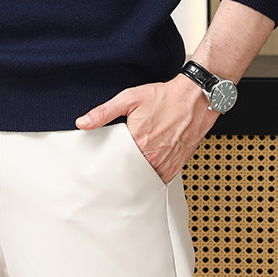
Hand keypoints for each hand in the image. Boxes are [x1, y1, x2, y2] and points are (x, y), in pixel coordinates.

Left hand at [75, 75, 217, 182]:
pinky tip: (147, 172)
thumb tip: (83, 122)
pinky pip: (162, 179)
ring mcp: (166, 162)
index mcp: (138, 141)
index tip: (101, 168)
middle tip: (113, 174)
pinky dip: (153, 178)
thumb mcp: (129, 98)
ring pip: (146, 180)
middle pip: (131, 175)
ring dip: (138, 178)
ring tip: (128, 175)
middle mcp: (153, 155)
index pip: (116, 164)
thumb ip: (104, 112)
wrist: (194, 98)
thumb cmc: (164, 96)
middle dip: (122, 174)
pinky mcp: (177, 164)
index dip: (108, 166)